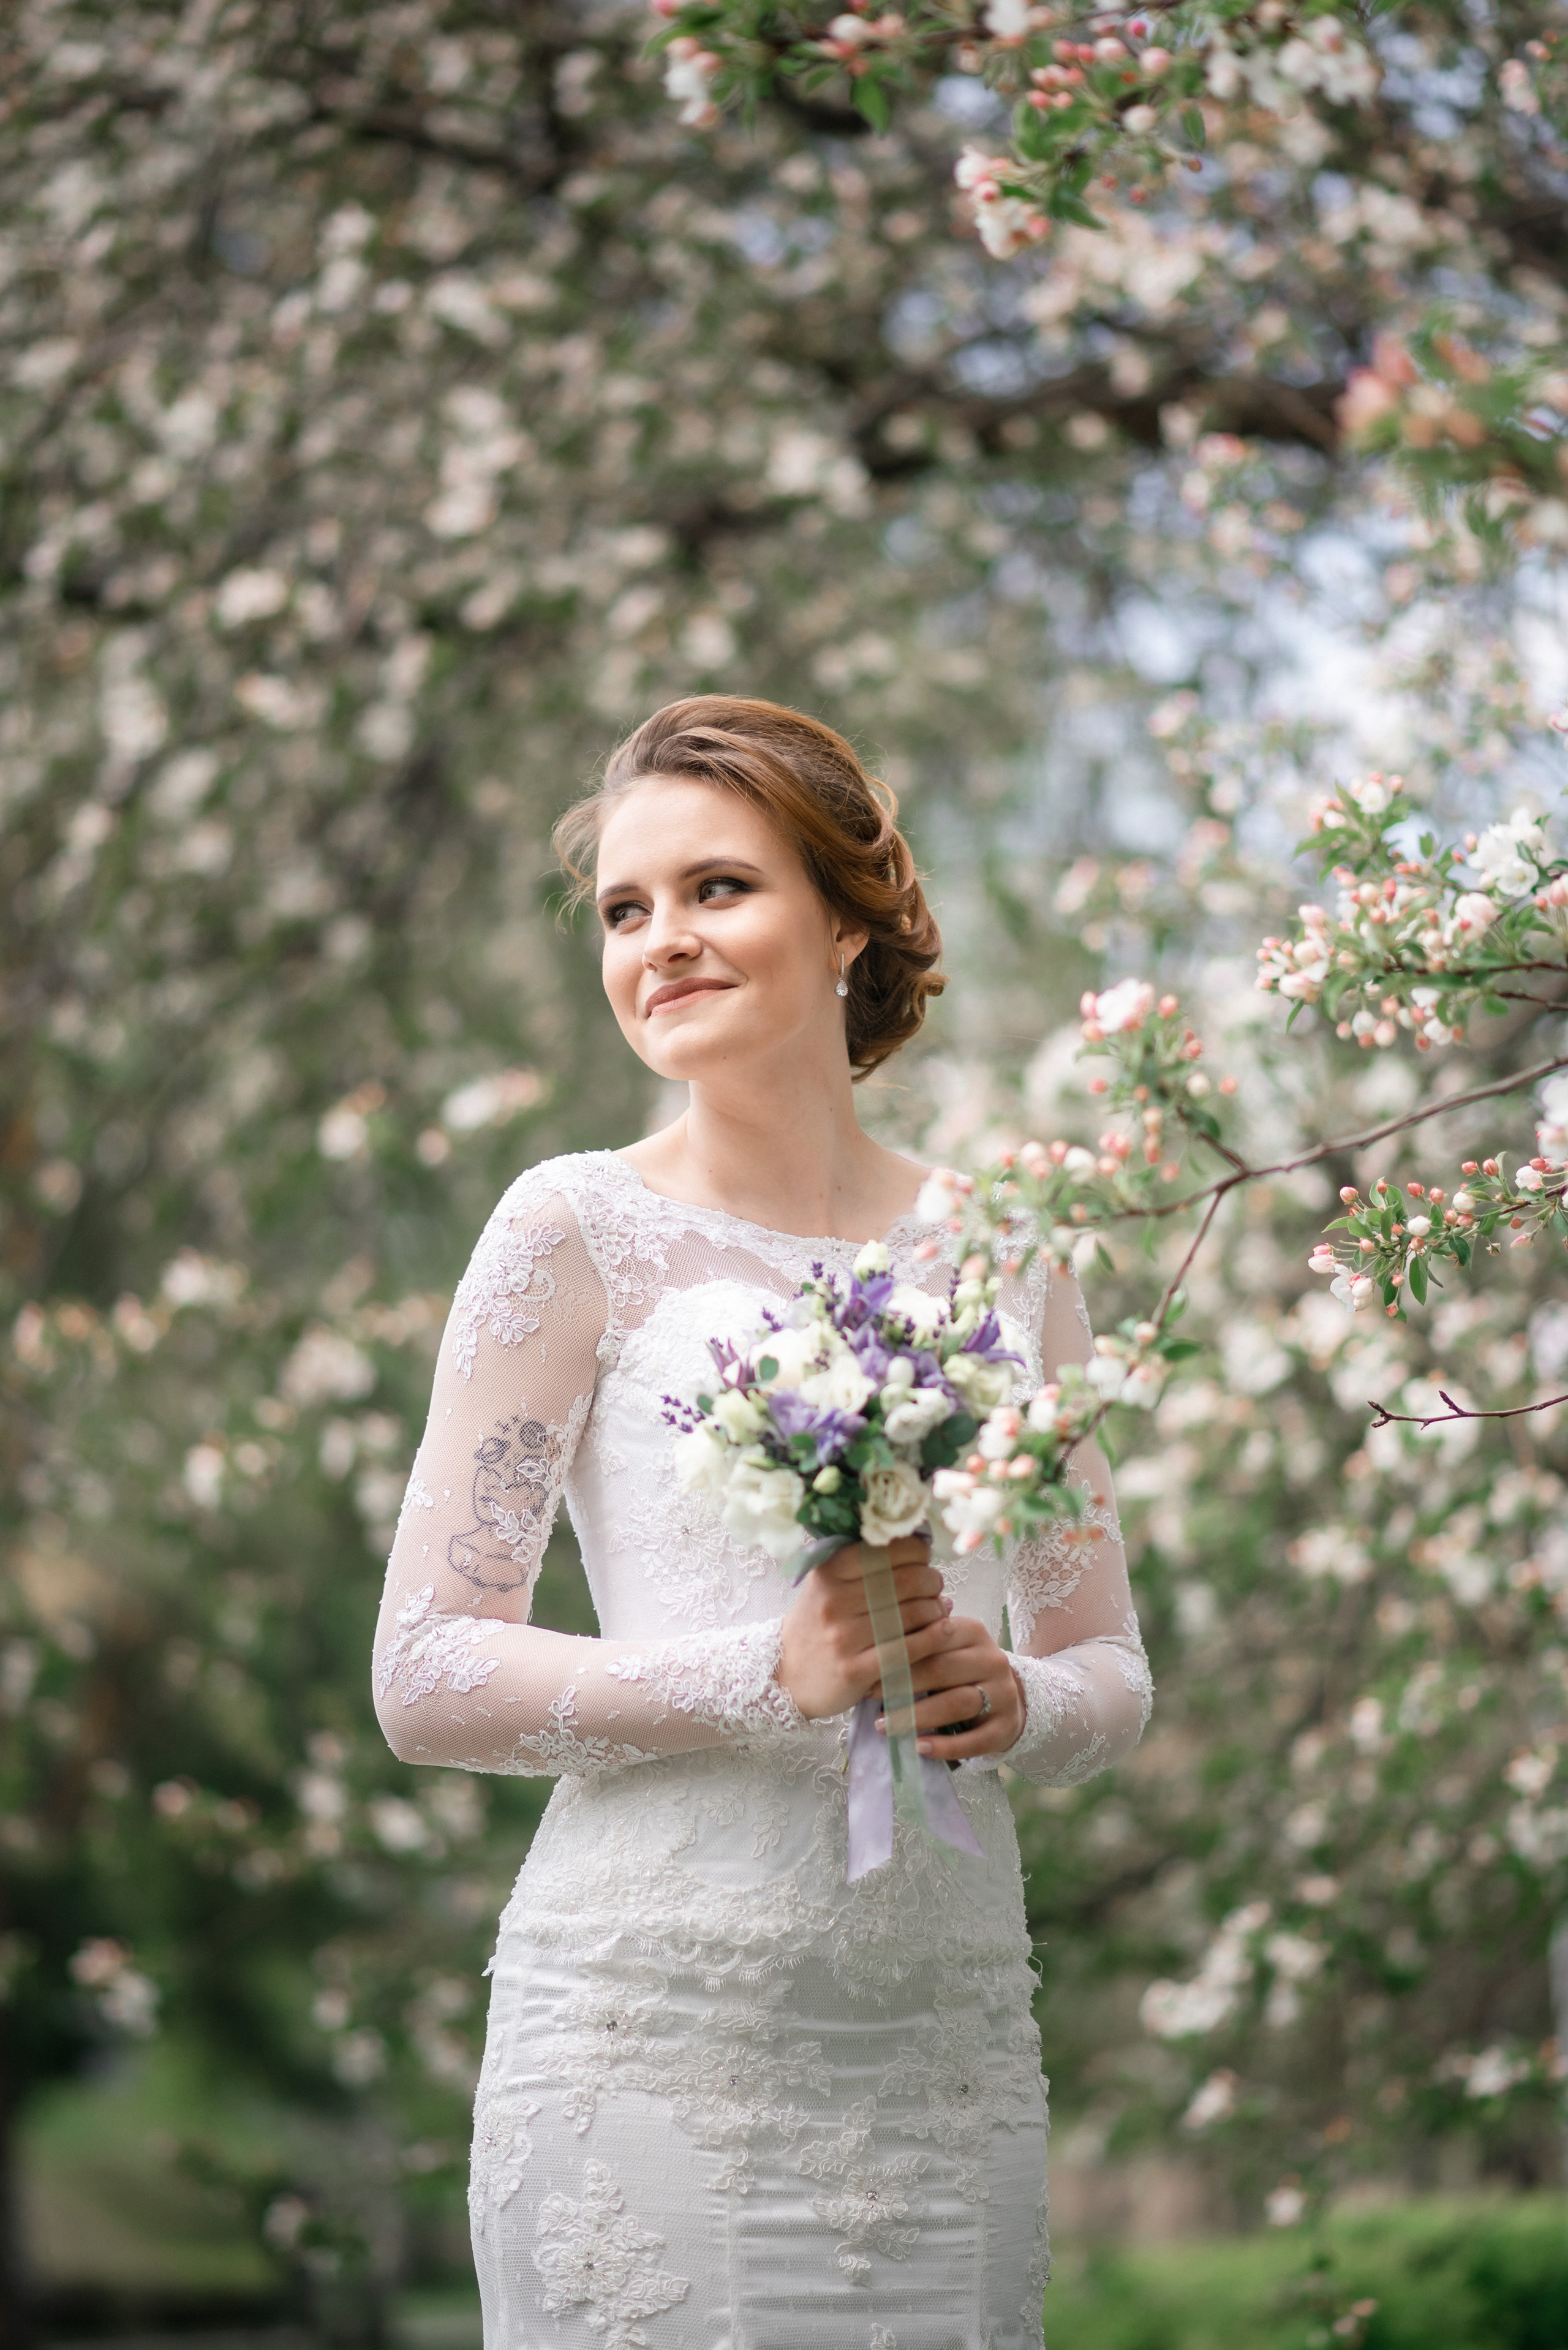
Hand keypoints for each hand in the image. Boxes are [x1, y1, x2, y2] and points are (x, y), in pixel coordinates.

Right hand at [776, 1537, 952, 1720]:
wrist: (786, 1673)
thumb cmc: (818, 1623)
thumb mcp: (827, 1583)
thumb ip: (863, 1561)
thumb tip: (920, 1545)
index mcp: (829, 1572)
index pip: (887, 1550)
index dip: (917, 1552)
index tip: (923, 1560)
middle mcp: (834, 1601)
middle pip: (906, 1581)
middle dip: (932, 1581)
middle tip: (935, 1586)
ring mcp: (843, 1637)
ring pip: (911, 1615)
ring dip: (936, 1610)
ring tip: (939, 1609)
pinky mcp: (854, 1670)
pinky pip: (907, 1650)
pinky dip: (933, 1638)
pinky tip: (944, 1630)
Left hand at [883, 1614, 1025, 1762]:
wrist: (1004, 1696)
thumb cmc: (959, 1669)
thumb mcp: (944, 1648)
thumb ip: (917, 1643)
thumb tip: (870, 1649)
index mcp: (973, 1632)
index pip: (933, 1640)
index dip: (898, 1655)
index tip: (868, 1669)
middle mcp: (993, 1659)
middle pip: (943, 1670)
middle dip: (902, 1686)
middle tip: (869, 1698)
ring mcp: (1004, 1693)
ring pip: (957, 1704)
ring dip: (917, 1717)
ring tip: (885, 1726)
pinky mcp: (1007, 1726)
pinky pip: (975, 1740)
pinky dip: (945, 1746)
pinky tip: (919, 1748)